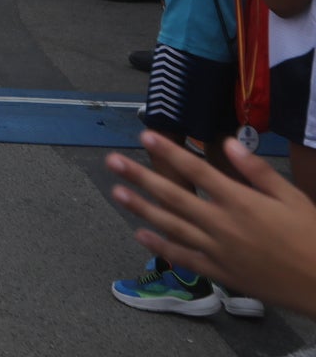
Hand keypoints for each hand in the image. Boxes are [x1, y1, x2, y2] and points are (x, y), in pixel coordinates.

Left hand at [107, 131, 315, 311]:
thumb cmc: (312, 236)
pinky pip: (184, 257)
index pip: (196, 169)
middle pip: (173, 195)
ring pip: (170, 225)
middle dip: (140, 176)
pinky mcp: (219, 272)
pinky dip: (160, 246)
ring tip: (116, 193)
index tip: (144, 135)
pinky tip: (140, 235)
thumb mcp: (291, 197)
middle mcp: (222, 223)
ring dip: (141, 208)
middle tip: (112, 162)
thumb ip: (257, 170)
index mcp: (240, 201)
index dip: (168, 151)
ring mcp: (217, 250)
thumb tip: (229, 142)